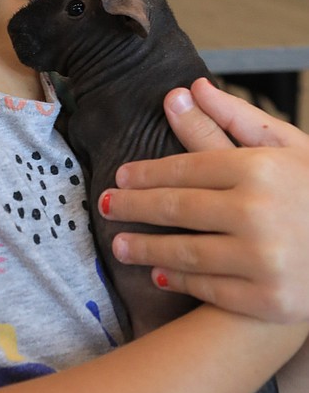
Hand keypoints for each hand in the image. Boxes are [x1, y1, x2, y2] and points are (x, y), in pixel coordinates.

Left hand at [100, 77, 308, 322]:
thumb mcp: (286, 146)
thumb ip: (233, 118)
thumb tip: (186, 90)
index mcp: (259, 169)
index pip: (185, 169)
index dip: (147, 173)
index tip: (122, 175)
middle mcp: (257, 213)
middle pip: (176, 209)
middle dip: (134, 207)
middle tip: (106, 206)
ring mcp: (263, 261)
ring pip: (186, 252)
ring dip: (146, 249)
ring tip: (120, 245)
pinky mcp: (268, 302)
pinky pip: (211, 290)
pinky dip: (181, 282)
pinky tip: (162, 275)